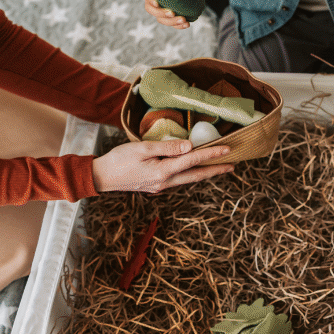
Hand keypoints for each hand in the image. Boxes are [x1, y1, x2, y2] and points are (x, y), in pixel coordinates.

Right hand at [92, 139, 234, 192]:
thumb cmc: (119, 159)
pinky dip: (190, 175)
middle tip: (233, 165)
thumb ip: (167, 147)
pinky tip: (194, 170)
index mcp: (163, 172)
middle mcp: (165, 183)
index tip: (228, 149)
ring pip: (188, 180)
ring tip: (219, 168)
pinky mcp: (155, 187)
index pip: (193, 160)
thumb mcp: (143, 148)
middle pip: (196, 175)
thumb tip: (190, 146)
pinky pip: (178, 180)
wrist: (100, 178)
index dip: (212, 154)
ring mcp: (160, 187)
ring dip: (204, 173)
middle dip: (215, 170)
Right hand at [141, 0, 190, 29]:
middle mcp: (154, 0)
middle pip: (151, 10)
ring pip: (161, 19)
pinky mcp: (170, 16)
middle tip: (172, 13)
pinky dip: (178, 26)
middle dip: (161, 13)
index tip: (157, 3)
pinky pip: (171, 23)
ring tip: (184, 20)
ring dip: (172, 22)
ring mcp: (161, 9)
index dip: (149, 0)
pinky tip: (187, 24)